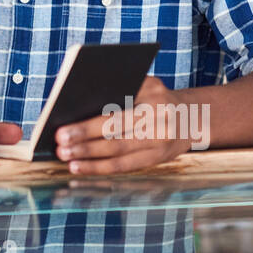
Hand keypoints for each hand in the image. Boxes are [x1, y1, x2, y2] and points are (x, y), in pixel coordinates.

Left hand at [53, 76, 191, 174]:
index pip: (116, 106)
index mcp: (152, 91)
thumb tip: (76, 103)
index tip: (63, 126)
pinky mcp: (160, 158)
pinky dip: (101, 168)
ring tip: (66, 157)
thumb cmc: (155, 98)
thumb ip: (118, 88)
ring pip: (118, 151)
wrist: (192, 116)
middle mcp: (159, 115)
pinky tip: (81, 168)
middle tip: (60, 143)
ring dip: (89, 156)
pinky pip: (126, 165)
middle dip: (84, 138)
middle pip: (115, 130)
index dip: (88, 120)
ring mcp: (161, 139)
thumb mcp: (144, 84)